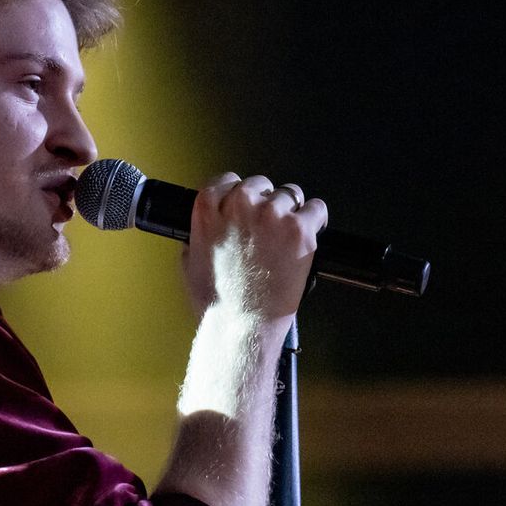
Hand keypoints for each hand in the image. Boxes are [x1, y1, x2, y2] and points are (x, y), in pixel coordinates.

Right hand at [180, 172, 327, 322]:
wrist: (242, 325)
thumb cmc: (217, 302)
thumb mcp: (188, 261)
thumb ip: (198, 234)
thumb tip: (208, 227)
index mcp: (208, 209)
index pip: (227, 180)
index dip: (239, 194)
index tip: (246, 205)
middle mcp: (240, 205)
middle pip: (260, 185)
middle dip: (265, 203)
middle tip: (268, 229)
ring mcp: (272, 215)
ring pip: (289, 194)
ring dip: (290, 212)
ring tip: (287, 239)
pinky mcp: (299, 229)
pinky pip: (316, 209)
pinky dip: (315, 220)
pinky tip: (310, 234)